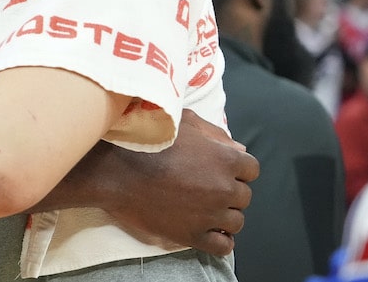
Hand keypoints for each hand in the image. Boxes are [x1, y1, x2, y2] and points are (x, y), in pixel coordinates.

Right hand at [87, 110, 257, 254]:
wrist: (116, 170)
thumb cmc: (148, 140)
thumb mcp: (183, 122)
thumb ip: (214, 133)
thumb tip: (239, 147)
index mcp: (226, 159)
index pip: (252, 169)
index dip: (237, 168)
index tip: (219, 168)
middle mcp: (224, 188)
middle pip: (244, 196)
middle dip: (229, 191)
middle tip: (205, 186)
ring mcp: (210, 214)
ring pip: (236, 222)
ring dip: (224, 215)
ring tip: (203, 207)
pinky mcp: (194, 236)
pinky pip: (223, 246)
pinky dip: (220, 239)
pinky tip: (206, 229)